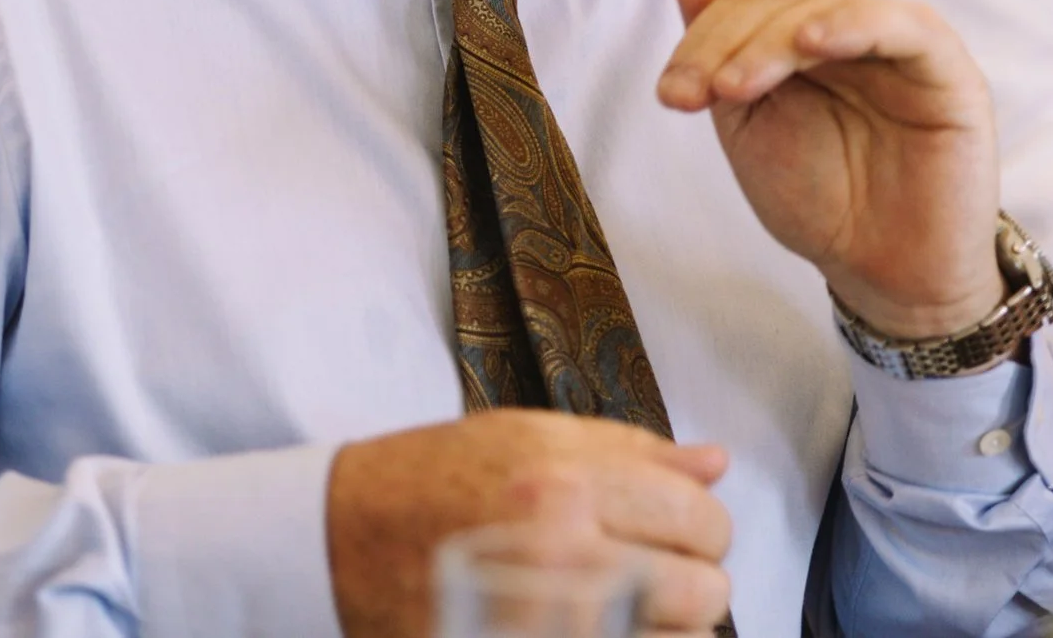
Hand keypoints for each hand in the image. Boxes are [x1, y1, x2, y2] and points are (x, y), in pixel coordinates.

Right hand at [326, 411, 731, 637]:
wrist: (340, 538)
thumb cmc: (430, 479)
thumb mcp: (524, 434)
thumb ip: (627, 449)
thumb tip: (712, 463)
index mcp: (567, 483)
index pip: (699, 516)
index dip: (701, 524)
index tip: (680, 527)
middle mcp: (563, 555)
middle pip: (701, 589)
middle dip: (692, 580)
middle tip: (657, 570)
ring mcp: (548, 620)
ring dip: (667, 627)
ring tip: (629, 605)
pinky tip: (606, 626)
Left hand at [657, 0, 1003, 337]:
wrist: (885, 273)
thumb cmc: (823, 202)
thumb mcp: (751, 128)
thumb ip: (722, 56)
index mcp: (805, 40)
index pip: (747, 6)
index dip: (702, 39)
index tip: (673, 95)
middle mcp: (852, 32)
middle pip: (780, 0)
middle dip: (725, 42)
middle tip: (695, 93)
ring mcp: (900, 46)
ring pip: (830, 5)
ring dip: (771, 40)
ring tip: (734, 86)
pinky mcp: (947, 70)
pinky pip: (905, 27)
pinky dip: (854, 24)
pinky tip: (811, 41)